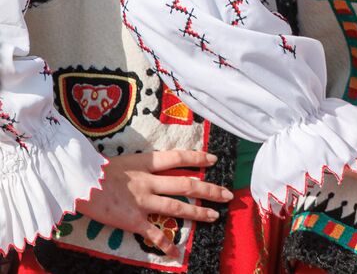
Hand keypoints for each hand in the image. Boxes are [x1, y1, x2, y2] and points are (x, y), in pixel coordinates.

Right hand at [75, 150, 233, 255]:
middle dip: (210, 189)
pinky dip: (166, 244)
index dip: (198, 157)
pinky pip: (154, 234)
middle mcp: (149, 181)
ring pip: (177, 207)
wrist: (74, 184)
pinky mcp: (132, 220)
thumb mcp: (122, 161)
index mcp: (145, 163)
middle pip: (187, 184)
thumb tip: (156, 168)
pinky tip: (177, 253)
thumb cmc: (93, 171)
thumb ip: (140, 166)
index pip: (178, 157)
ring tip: (214, 216)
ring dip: (198, 212)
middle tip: (227, 194)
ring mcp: (142, 202)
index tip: (214, 159)